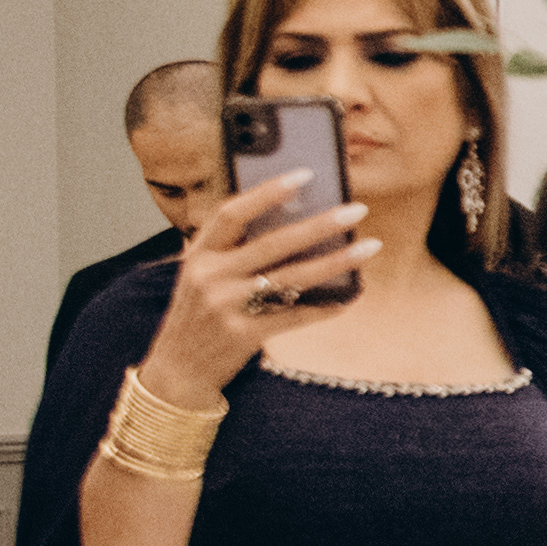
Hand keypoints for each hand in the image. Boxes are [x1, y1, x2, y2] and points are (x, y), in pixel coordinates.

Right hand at [138, 175, 371, 399]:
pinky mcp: (244, 335)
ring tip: (370, 247)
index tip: (305, 174)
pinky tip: (350, 297)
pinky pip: (295, 316)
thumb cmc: (198, 314)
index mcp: (199, 255)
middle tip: (357, 209)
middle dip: (320, 224)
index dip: (268, 192)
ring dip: (337, 262)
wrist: (176, 371)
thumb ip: (232, 249)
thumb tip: (294, 217)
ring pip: (292, 278)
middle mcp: (211, 277)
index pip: (232, 213)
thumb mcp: (201, 275)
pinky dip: (325, 307)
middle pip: (273, 243)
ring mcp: (227, 308)